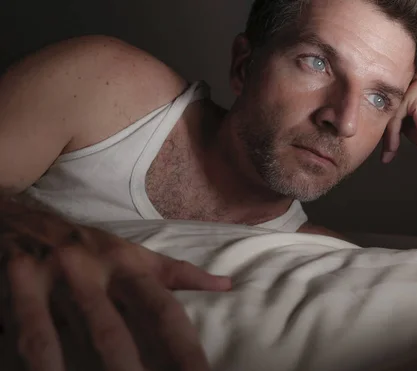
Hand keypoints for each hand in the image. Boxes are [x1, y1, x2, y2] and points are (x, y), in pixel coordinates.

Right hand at [0, 200, 230, 370]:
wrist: (20, 217)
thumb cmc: (88, 246)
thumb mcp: (132, 254)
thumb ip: (177, 274)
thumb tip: (226, 285)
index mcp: (128, 266)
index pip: (163, 312)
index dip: (185, 350)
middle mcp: (93, 272)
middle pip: (114, 333)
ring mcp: (53, 279)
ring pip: (69, 336)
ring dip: (90, 370)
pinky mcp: (17, 285)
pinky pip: (31, 334)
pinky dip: (42, 363)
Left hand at [382, 63, 416, 172]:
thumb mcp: (411, 115)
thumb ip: (396, 105)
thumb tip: (369, 105)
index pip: (390, 90)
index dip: (381, 111)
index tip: (373, 131)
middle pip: (387, 97)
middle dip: (382, 122)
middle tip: (382, 146)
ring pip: (388, 106)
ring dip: (386, 132)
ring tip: (388, 151)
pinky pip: (393, 114)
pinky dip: (391, 135)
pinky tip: (392, 150)